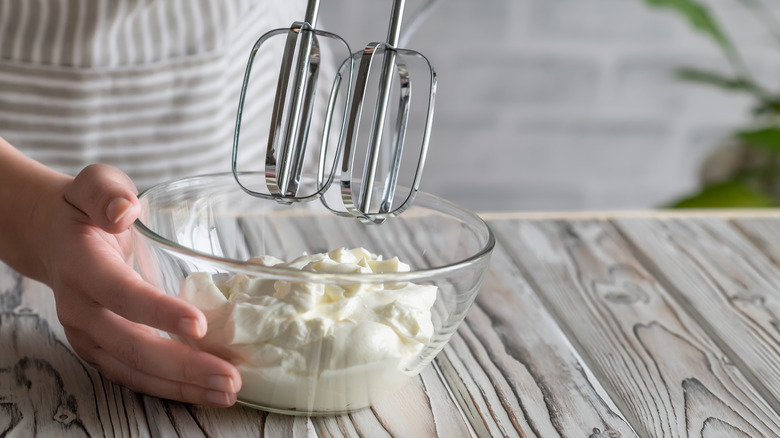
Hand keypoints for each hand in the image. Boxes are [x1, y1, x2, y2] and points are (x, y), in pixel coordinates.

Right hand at [33, 164, 240, 406]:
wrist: (52, 238)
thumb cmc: (85, 209)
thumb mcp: (94, 184)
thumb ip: (106, 192)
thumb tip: (124, 211)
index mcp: (82, 265)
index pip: (120, 292)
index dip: (157, 312)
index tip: (199, 326)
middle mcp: (79, 308)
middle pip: (131, 345)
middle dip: (181, 366)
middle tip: (229, 377)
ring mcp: (87, 334)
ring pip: (133, 370)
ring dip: (181, 386)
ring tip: (227, 392)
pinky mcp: (100, 349)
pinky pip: (133, 375)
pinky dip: (168, 387)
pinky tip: (205, 391)